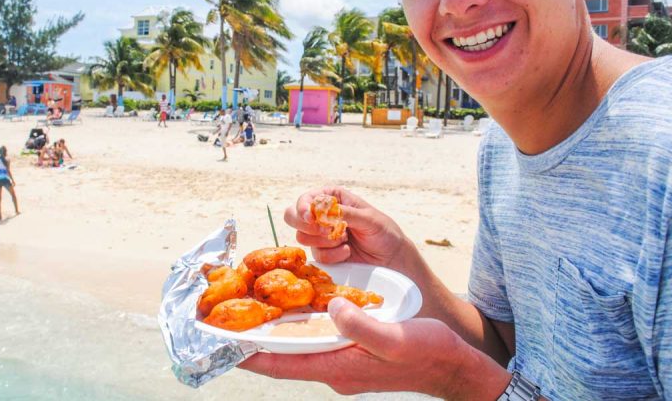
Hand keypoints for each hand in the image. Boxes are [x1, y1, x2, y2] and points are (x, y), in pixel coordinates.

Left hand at [240, 297, 509, 398]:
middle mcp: (333, 366)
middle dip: (254, 338)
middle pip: (282, 355)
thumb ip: (361, 325)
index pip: (281, 363)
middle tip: (226, 317)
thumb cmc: (427, 352)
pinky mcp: (352, 350)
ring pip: (297, 345)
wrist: (453, 365)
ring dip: (273, 330)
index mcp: (338, 367)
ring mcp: (342, 360)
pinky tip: (293, 305)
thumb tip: (332, 307)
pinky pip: (315, 339)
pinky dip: (298, 324)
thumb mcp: (395, 337)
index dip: (248, 354)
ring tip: (249, 308)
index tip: (218, 343)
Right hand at [285, 187, 418, 274]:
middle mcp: (322, 215)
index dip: (302, 207)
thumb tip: (323, 212)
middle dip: (306, 225)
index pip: (305, 199)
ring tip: (345, 240)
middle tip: (326, 232)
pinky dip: (333, 255)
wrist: (392, 258)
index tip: (311, 217)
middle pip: (292, 216)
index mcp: (332, 198)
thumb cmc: (384, 231)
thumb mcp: (368, 218)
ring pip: (302, 237)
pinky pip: (317, 255)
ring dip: (324, 241)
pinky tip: (347, 252)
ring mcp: (320, 236)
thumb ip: (344, 213)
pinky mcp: (324, 254)